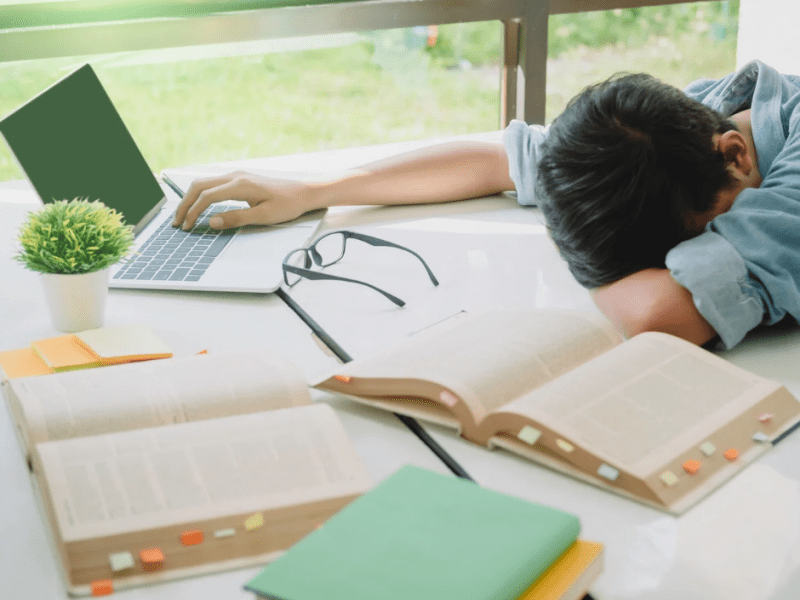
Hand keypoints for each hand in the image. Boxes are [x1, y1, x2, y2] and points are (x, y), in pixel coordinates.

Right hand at [172, 171, 318, 229]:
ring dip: (191, 198)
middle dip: (185, 204)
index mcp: (240, 185)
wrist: (304, 192)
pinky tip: (198, 207)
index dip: (193, 212)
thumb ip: (236, 219)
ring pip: (204, 183)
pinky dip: (201, 194)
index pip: (207, 196)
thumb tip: (211, 222)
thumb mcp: (263, 216)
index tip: (186, 226)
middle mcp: (235, 176)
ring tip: (184, 216)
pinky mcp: (240, 179)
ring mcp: (237, 176)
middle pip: (199, 186)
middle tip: (177, 223)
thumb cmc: (288, 205)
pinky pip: (213, 184)